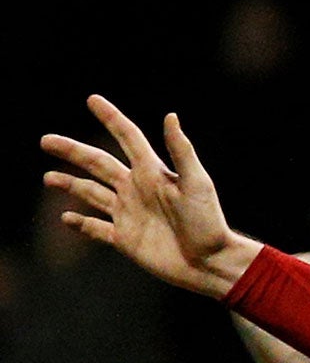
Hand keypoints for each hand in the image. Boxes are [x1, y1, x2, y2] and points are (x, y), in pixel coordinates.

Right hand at [42, 96, 260, 297]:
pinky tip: (66, 218)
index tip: (93, 99)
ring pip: (91, 193)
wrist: (211, 262)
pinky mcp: (125, 239)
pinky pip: (96, 229)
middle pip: (98, 163)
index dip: (111, 118)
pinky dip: (81, 223)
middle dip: (72, 151)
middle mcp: (136, 189)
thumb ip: (181, 151)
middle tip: (46, 140)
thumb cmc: (209, 222)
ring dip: (70, 184)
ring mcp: (129, 213)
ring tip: (48, 178)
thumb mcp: (197, 183)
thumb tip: (170, 116)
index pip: (127, 137)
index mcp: (152, 172)